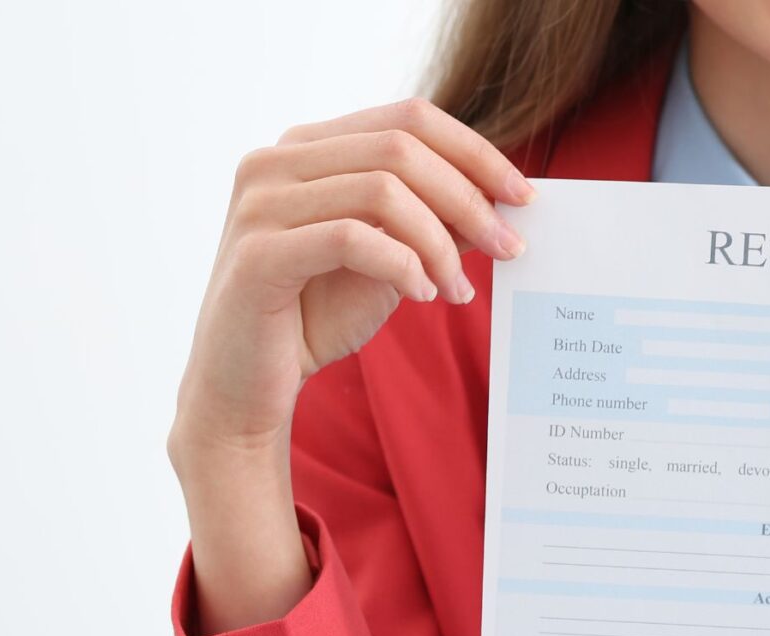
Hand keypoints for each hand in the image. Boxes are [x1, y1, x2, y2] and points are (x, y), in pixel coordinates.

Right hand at [171, 97, 532, 461]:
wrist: (246, 384)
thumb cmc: (315, 315)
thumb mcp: (391, 259)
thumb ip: (433, 222)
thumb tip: (501, 202)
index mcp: (308, 147)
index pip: (408, 118)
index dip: (475, 152)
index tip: (523, 196)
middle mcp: (275, 161)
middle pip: (402, 148)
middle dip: (469, 199)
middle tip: (511, 249)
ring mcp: (259, 202)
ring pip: (382, 191)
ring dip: (440, 243)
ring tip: (458, 289)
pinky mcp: (257, 253)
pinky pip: (352, 239)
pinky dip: (403, 265)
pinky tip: (424, 296)